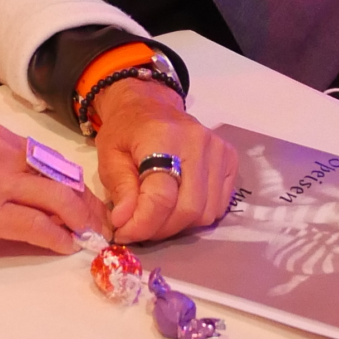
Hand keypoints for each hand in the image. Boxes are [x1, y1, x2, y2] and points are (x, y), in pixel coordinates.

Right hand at [0, 121, 106, 254]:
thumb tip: (32, 194)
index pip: (47, 158)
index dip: (70, 182)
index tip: (83, 200)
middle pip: (59, 175)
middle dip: (84, 202)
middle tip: (97, 222)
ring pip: (56, 198)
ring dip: (79, 220)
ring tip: (88, 236)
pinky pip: (37, 226)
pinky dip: (56, 238)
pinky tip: (64, 246)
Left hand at [92, 80, 238, 242]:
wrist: (150, 105)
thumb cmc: (126, 131)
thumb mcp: (109, 155)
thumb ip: (119, 188)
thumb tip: (124, 222)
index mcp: (162, 137)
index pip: (162, 197)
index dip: (142, 224)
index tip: (124, 233)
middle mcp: (197, 142)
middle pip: (188, 209)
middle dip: (160, 229)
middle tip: (139, 227)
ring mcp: (219, 150)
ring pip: (206, 213)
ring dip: (179, 225)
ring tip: (157, 215)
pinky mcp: (229, 159)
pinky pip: (219, 205)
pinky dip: (197, 215)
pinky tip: (177, 204)